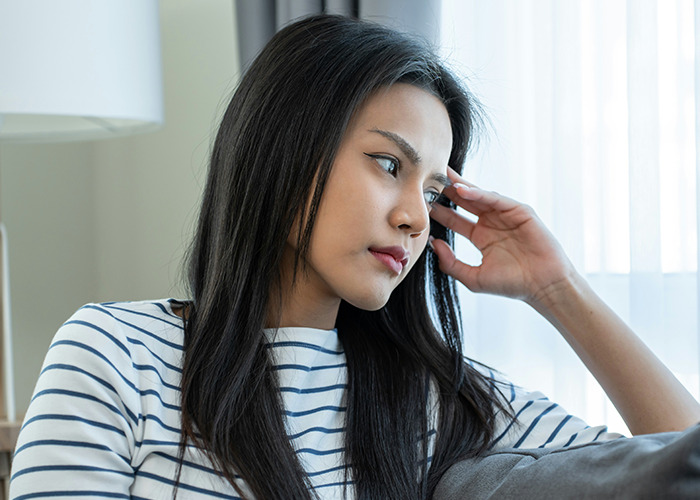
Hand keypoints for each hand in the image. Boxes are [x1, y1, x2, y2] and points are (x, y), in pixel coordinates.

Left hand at [429, 168, 576, 305]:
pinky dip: (480, 193)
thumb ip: (451, 263)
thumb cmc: (512, 284)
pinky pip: (496, 199)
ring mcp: (505, 215)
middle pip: (464, 202)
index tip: (420, 203)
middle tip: (428, 178)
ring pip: (479, 196)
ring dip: (460, 186)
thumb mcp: (473, 277)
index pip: (454, 219)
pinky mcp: (520, 211)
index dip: (439, 211)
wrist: (542, 286)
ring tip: (442, 177)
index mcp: (480, 236)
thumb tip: (433, 243)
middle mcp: (491, 223)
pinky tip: (463, 189)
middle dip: (447, 191)